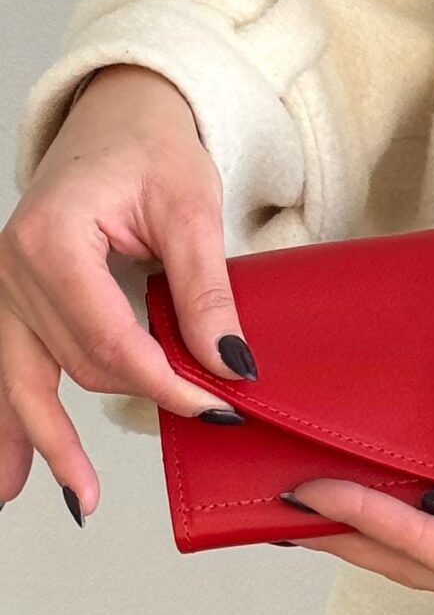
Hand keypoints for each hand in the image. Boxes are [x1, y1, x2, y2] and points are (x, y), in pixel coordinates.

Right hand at [0, 63, 253, 521]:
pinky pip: (10, 370)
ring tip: (77, 499)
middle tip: (199, 427)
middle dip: (136, 398)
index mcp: (53, 239)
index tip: (218, 408)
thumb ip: (206, 293)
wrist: (118, 114)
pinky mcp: (15, 300)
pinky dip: (12, 423)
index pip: (110, 341)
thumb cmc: (151, 147)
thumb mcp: (192, 211)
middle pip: (78, 365)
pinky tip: (12, 477)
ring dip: (52, 439)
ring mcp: (7, 286)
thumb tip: (230, 366)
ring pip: (35, 378)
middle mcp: (14, 267)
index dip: (166, 384)